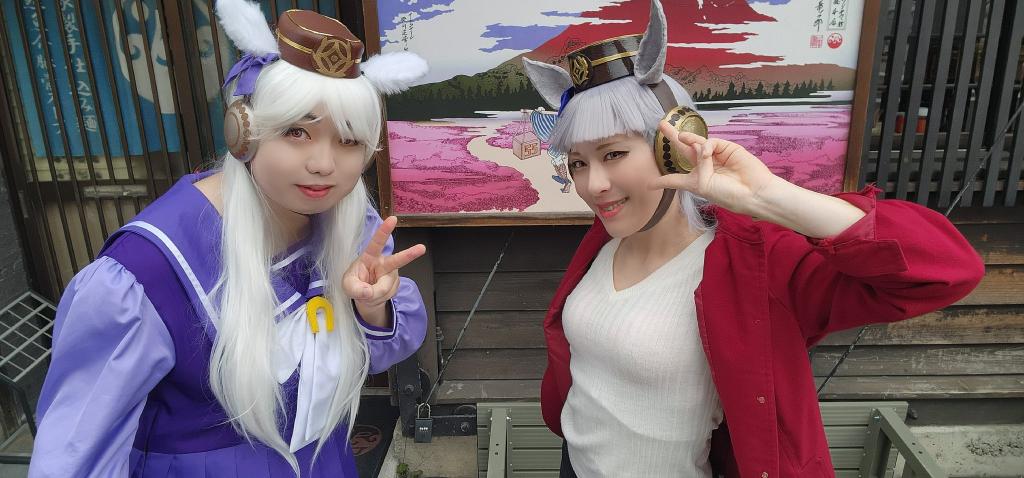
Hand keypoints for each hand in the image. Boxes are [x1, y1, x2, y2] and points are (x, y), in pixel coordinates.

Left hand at [342, 216, 425, 324]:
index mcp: (370, 256)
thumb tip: (368, 292)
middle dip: (410, 254)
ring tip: (368, 293)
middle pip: (397, 260)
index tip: (393, 219)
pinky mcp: (396, 285)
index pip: (377, 242)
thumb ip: (355, 288)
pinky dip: (379, 298)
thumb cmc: (355, 284)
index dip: (384, 230)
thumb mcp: (348, 286)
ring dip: (375, 294)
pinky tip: (376, 295)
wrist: (366, 297)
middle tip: (422, 248)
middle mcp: (384, 263)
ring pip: (385, 287)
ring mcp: (392, 274)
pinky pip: (387, 295)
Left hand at [647, 121, 780, 215]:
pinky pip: (710, 142)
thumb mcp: (702, 186)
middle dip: (673, 137)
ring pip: (697, 143)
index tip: (649, 184)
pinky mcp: (727, 148)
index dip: (664, 180)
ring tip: (681, 136)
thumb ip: (696, 166)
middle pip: (686, 149)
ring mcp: (716, 156)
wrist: (752, 192)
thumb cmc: (728, 194)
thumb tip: (697, 146)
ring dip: (687, 139)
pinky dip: (706, 146)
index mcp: (697, 180)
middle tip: (662, 125)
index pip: (677, 177)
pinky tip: (707, 152)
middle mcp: (705, 166)